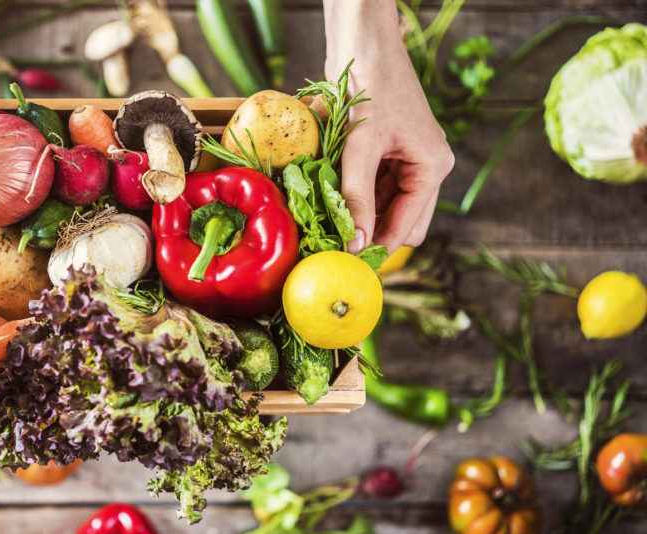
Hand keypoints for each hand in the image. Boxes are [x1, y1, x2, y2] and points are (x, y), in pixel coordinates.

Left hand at [323, 0, 453, 254]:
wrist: (362, 42)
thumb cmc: (370, 86)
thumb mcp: (360, 148)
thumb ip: (357, 197)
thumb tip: (355, 244)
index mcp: (432, 167)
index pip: (407, 226)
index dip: (378, 247)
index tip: (345, 265)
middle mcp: (425, 167)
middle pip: (401, 222)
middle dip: (370, 234)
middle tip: (333, 248)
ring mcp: (406, 160)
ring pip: (384, 207)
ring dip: (359, 215)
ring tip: (325, 226)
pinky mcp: (385, 151)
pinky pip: (372, 187)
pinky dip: (353, 195)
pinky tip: (328, 201)